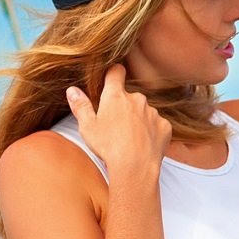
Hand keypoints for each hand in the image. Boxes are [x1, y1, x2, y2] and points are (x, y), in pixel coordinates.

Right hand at [65, 64, 171, 182]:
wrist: (136, 167)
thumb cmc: (108, 146)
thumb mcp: (87, 126)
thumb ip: (81, 106)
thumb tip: (72, 90)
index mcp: (115, 96)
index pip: (116, 72)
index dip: (113, 73)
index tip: (112, 77)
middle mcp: (137, 99)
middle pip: (130, 96)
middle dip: (124, 106)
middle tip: (116, 125)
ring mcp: (153, 112)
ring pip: (144, 111)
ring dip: (138, 120)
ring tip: (130, 139)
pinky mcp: (165, 126)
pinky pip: (157, 125)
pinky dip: (151, 132)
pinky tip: (144, 144)